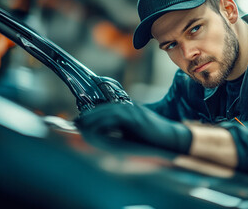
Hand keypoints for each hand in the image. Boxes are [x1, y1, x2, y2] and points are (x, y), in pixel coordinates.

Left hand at [75, 103, 191, 153]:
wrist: (172, 140)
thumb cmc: (153, 140)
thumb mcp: (133, 135)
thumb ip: (119, 132)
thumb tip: (101, 135)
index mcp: (129, 111)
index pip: (106, 108)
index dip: (91, 114)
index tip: (79, 122)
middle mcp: (130, 108)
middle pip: (103, 108)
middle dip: (88, 116)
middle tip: (75, 123)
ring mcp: (133, 111)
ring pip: (107, 111)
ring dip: (92, 118)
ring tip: (80, 125)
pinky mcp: (136, 118)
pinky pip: (115, 118)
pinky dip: (103, 123)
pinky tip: (94, 129)